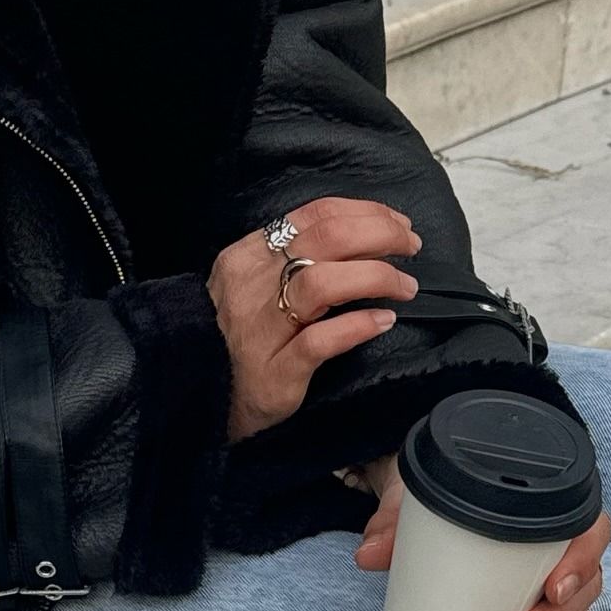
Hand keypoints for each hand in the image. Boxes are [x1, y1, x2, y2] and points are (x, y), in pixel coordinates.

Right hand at [208, 197, 422, 443]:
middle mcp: (252, 286)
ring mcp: (262, 329)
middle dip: (379, 235)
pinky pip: (320, 341)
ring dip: (375, 277)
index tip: (396, 223)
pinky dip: (357, 326)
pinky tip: (383, 321)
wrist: (200, 396)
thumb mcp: (253, 286)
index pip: (314, 216)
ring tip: (405, 286)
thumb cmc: (236, 339)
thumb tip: (358, 239)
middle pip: (324, 240)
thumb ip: (291, 261)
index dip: (364, 213)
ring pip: (321, 283)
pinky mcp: (274, 371)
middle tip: (410, 247)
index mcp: (248, 257)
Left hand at [352, 453, 610, 610]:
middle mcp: (564, 550)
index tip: (554, 588)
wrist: (432, 511)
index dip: (584, 563)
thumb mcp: (419, 500)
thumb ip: (394, 521)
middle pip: (584, 591)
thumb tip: (367, 556)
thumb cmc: (442, 499)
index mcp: (553, 511)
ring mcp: (555, 585)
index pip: (592, 533)